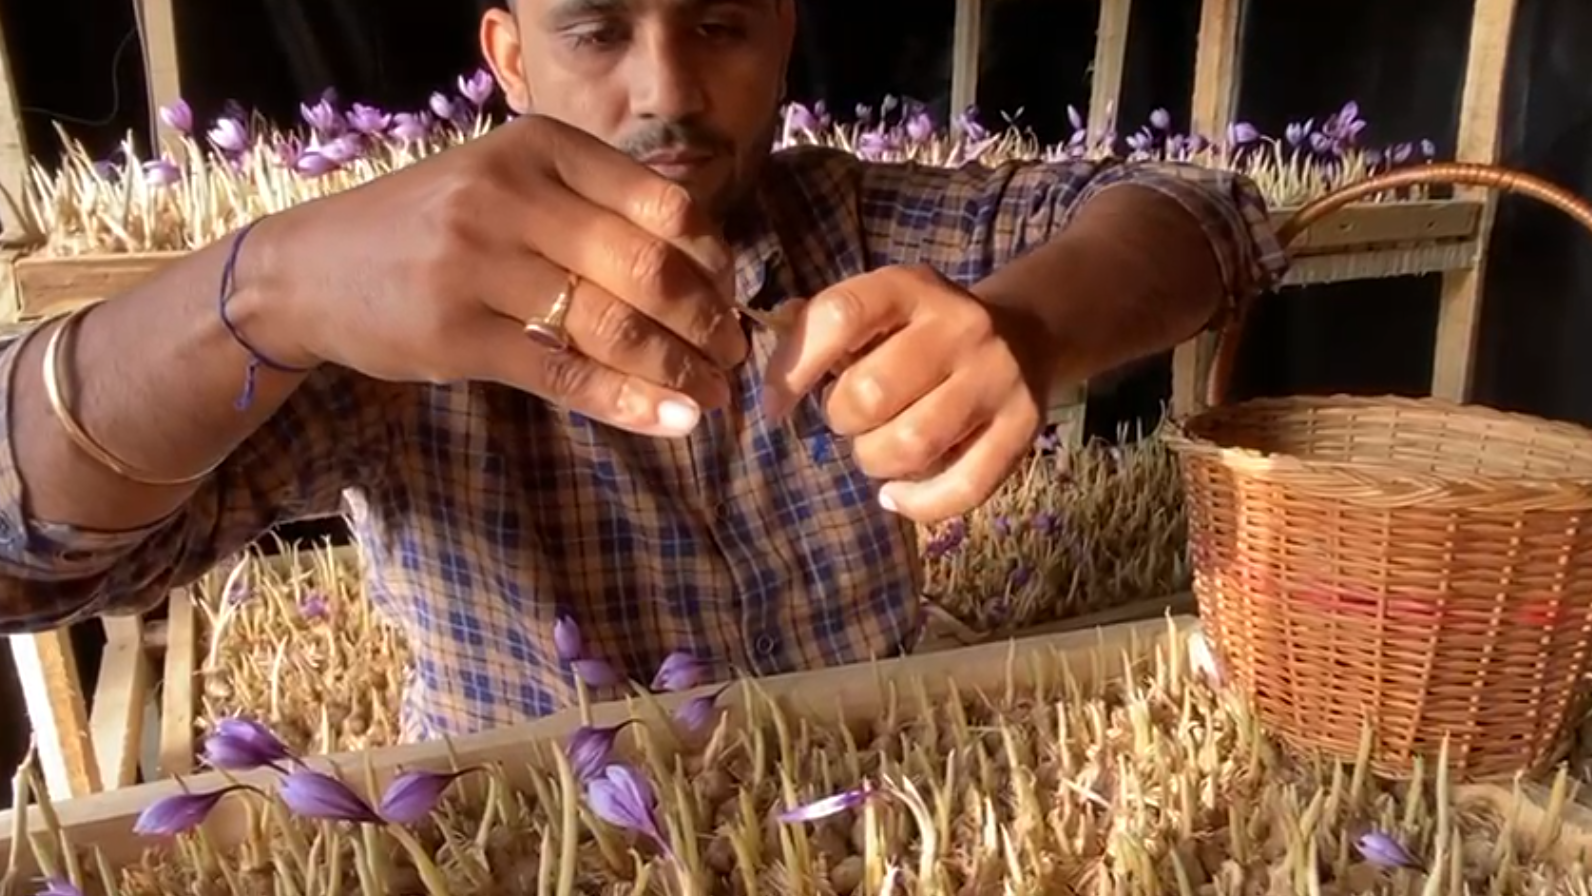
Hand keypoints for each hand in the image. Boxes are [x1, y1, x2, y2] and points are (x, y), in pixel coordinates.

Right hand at [262, 114, 748, 437]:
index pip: (664, 202)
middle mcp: (512, 193)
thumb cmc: (433, 228)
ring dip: (679, 368)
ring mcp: (479, 263)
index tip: (730, 296)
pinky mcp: (457, 334)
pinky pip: (564, 373)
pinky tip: (671, 421)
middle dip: (707, 320)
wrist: (308, 268)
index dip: (714, 258)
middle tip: (732, 355)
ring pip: (612, 324)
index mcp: (540, 146)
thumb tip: (704, 267)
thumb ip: (593, 209)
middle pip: (648, 265)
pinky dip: (628, 402)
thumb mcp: (509, 185)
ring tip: (712, 397)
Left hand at [762, 265, 1050, 522]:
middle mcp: (959, 325)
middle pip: (871, 392)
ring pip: (912, 443)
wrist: (1024, 335)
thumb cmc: (922, 333)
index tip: (776, 405)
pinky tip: (897, 497)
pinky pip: (963, 487)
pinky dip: (918, 504)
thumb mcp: (879, 311)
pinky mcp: (1023, 427)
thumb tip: (774, 369)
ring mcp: (995, 377)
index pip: (839, 317)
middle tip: (849, 421)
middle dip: (841, 420)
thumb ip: (824, 332)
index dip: (794, 367)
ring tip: (875, 451)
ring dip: (875, 460)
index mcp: (910, 287)